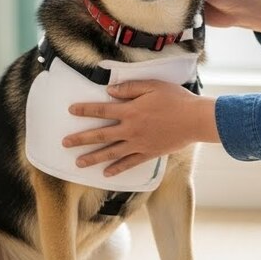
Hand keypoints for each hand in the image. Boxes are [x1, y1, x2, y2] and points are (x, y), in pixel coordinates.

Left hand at [64, 81, 219, 176]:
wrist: (195, 120)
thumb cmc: (176, 99)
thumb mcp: (152, 86)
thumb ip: (130, 88)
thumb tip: (110, 91)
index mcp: (130, 111)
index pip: (101, 111)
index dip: (85, 110)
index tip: (71, 111)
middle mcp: (130, 129)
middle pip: (100, 136)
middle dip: (80, 139)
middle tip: (65, 143)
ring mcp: (139, 144)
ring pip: (111, 153)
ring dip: (93, 158)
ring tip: (78, 163)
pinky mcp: (148, 153)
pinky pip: (129, 163)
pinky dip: (117, 169)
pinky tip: (106, 173)